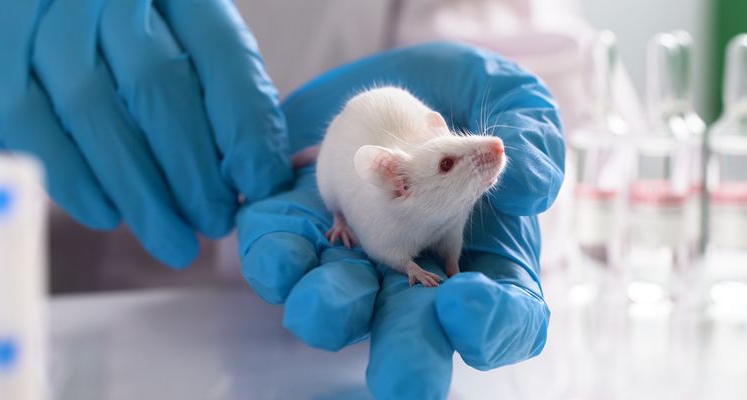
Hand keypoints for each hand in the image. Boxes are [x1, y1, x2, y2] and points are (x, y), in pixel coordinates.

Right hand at [0, 0, 290, 266]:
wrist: (53, 30)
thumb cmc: (137, 57)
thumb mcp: (193, 60)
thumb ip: (228, 105)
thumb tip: (259, 180)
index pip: (219, 52)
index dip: (244, 126)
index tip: (260, 187)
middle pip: (154, 83)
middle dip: (192, 170)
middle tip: (213, 223)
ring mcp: (39, 17)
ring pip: (92, 108)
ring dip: (140, 190)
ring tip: (173, 237)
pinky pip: (30, 126)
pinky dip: (75, 181)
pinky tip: (108, 214)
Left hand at [238, 42, 563, 398]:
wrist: (396, 76)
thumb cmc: (471, 93)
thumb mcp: (515, 100)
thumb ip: (534, 139)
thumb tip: (529, 192)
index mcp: (486, 258)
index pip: (503, 315)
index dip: (491, 325)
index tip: (467, 305)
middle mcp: (420, 272)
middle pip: (417, 335)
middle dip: (407, 359)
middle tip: (403, 381)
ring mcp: (359, 257)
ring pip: (342, 307)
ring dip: (332, 310)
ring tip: (326, 296)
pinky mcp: (304, 230)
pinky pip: (284, 260)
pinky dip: (281, 261)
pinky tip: (286, 249)